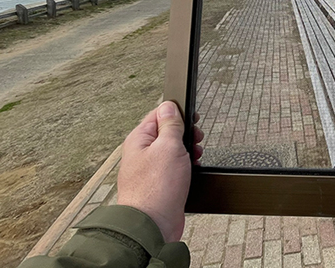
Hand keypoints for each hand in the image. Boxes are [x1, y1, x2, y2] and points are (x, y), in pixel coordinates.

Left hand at [117, 101, 203, 242]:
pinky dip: (186, 169)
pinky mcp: (159, 186)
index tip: (192, 119)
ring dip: (187, 153)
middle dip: (185, 135)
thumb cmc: (156, 189)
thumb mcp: (169, 146)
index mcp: (139, 139)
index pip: (158, 115)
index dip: (178, 114)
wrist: (153, 226)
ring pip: (173, 152)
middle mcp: (142, 154)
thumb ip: (170, 125)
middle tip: (195, 141)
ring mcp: (150, 171)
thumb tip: (169, 106)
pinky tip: (191, 172)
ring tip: (194, 158)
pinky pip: (175, 170)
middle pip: (167, 133)